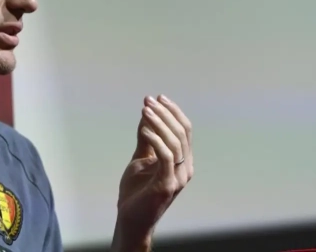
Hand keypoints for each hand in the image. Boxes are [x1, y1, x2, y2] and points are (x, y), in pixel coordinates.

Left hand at [112, 95, 192, 251]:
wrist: (130, 218)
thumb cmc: (137, 191)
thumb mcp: (141, 157)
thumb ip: (147, 137)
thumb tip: (147, 111)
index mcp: (182, 160)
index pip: (185, 130)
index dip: (173, 111)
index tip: (157, 97)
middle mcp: (185, 168)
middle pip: (182, 132)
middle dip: (166, 113)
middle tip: (149, 101)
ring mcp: (178, 177)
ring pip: (176, 142)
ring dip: (160, 123)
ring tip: (146, 111)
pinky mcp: (168, 185)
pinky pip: (166, 156)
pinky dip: (156, 140)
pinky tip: (144, 129)